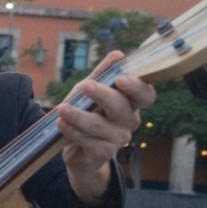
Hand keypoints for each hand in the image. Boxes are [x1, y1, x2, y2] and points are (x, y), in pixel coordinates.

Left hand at [57, 51, 156, 204]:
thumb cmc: (87, 114)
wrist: (76, 150)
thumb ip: (102, 74)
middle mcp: (128, 121)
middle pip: (121, 107)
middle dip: (102, 95)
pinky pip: (88, 141)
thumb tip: (117, 54)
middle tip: (84, 85)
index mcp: (131, 103)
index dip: (137, 87)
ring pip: (99, 125)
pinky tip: (61, 124)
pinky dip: (72, 131)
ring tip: (61, 108)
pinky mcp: (102, 153)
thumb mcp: (91, 91)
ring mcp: (117, 139)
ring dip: (78, 115)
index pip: (145, 95)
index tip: (121, 78)